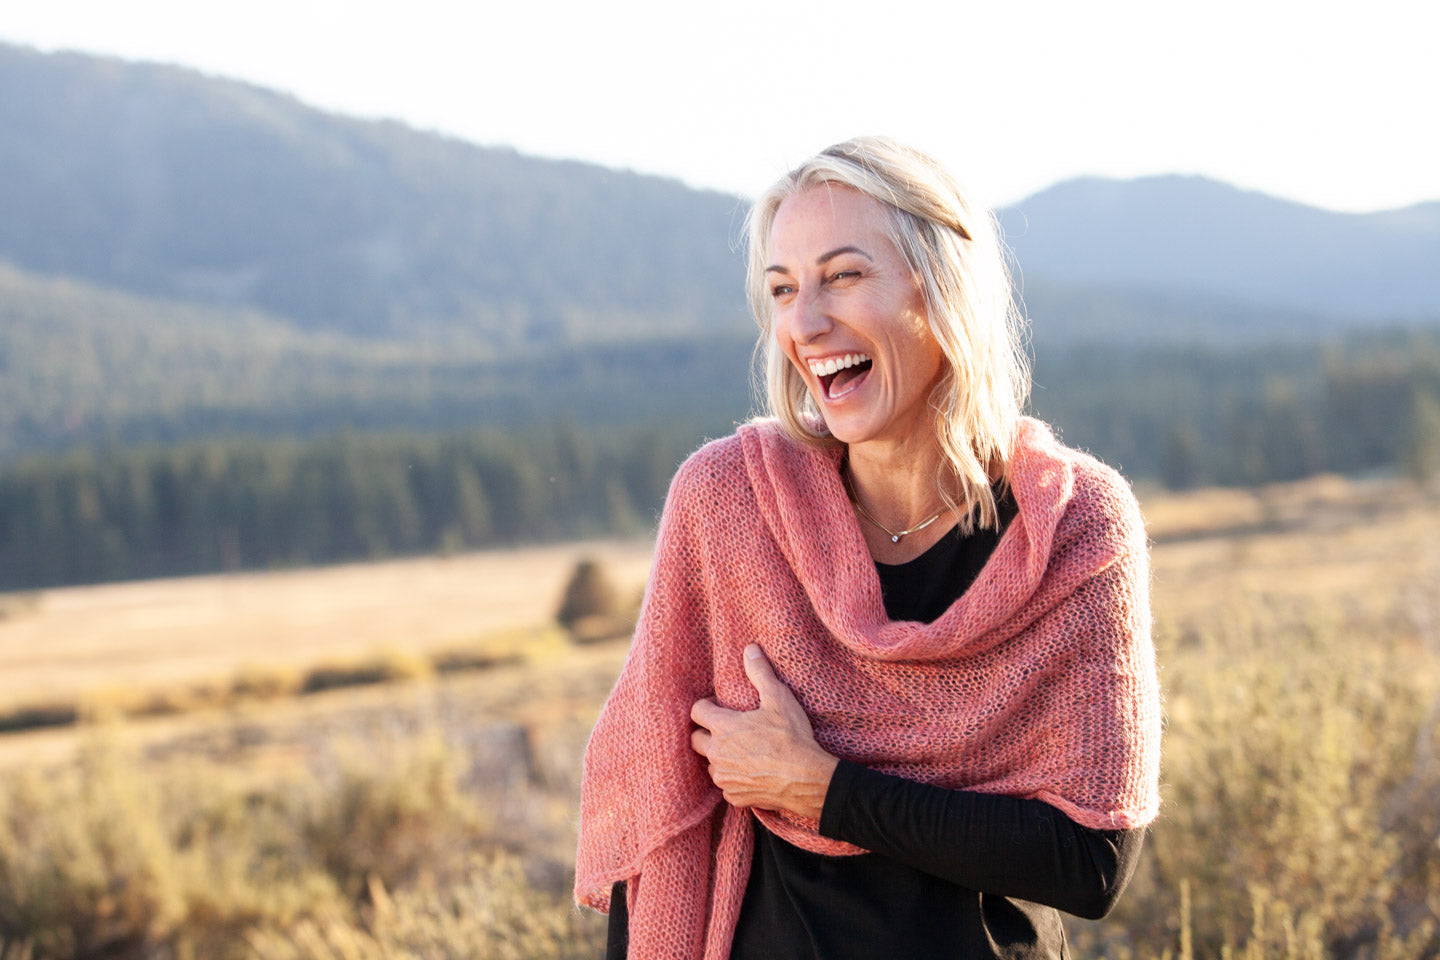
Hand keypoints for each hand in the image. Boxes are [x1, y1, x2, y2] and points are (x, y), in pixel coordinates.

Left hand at [690, 644, 838, 818]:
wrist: (806, 778)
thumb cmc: (791, 737)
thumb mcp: (778, 699)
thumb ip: (760, 673)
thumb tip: (750, 649)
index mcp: (723, 727)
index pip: (697, 712)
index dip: (706, 706)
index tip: (720, 706)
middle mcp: (717, 754)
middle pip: (696, 740)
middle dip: (706, 732)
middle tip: (726, 729)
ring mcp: (724, 778)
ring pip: (710, 765)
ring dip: (719, 758)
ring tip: (739, 751)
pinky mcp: (735, 796)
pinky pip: (726, 786)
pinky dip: (733, 779)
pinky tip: (750, 773)